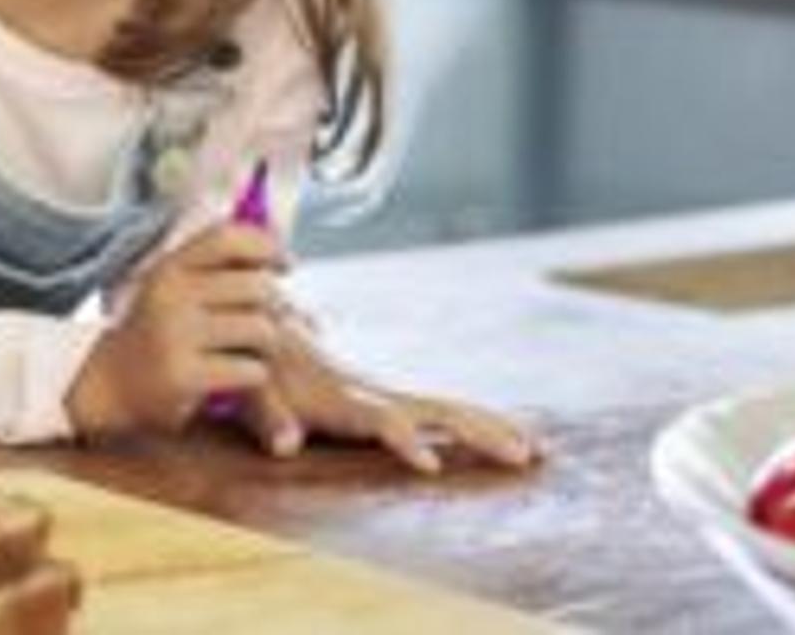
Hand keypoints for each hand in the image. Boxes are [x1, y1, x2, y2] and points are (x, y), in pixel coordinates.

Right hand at [66, 223, 285, 438]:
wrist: (109, 387)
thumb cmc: (155, 335)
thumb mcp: (173, 289)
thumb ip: (216, 268)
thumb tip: (283, 252)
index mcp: (170, 268)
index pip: (229, 237)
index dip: (267, 246)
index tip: (284, 264)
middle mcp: (171, 295)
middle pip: (258, 286)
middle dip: (275, 307)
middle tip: (269, 324)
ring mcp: (176, 335)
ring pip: (262, 329)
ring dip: (268, 345)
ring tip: (252, 352)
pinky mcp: (186, 375)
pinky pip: (252, 369)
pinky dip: (255, 376)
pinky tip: (237, 378)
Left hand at [240, 308, 542, 474]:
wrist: (271, 328)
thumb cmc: (261, 374)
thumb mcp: (258, 396)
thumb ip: (270, 419)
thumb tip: (284, 447)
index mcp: (347, 399)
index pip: (382, 421)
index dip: (404, 440)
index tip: (430, 466)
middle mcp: (378, 396)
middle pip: (437, 412)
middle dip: (478, 433)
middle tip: (523, 454)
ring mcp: (392, 398)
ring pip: (451, 412)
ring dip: (493, 428)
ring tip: (536, 451)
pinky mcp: (397, 403)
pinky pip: (446, 416)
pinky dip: (483, 426)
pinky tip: (515, 441)